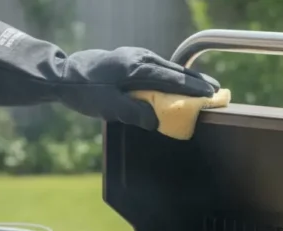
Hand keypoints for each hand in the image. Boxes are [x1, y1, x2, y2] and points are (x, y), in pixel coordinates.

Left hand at [58, 46, 220, 129]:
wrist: (64, 75)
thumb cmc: (86, 92)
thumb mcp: (108, 107)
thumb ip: (133, 113)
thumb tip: (156, 121)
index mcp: (136, 69)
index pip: (172, 79)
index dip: (193, 88)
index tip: (211, 95)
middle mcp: (139, 58)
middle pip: (175, 70)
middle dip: (197, 80)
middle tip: (217, 90)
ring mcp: (136, 56)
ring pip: (169, 67)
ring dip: (187, 77)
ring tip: (205, 86)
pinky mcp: (132, 58)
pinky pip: (160, 67)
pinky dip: (174, 75)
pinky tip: (180, 81)